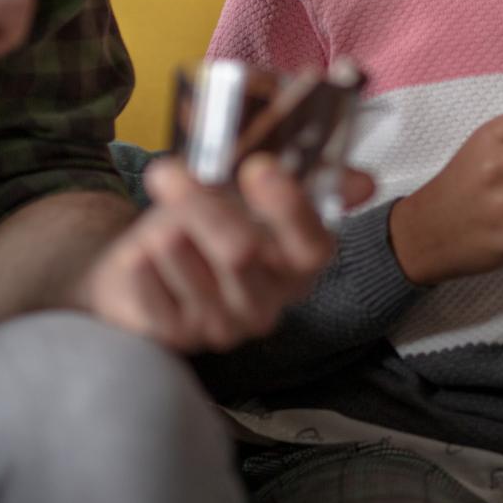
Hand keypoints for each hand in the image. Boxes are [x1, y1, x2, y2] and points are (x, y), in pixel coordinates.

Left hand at [80, 154, 341, 351]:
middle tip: (169, 171)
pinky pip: (150, 287)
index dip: (289, 207)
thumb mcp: (253, 194)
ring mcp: (222, 325)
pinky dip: (140, 260)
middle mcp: (268, 301)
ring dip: (164, 229)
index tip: (257, 166)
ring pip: (188, 264)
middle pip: (240, 252)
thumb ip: (304, 179)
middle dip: (202, 205)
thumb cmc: (210, 223)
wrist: (153, 266)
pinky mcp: (175, 336)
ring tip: (158, 221)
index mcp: (299, 265)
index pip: (313, 247)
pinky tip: (142, 253)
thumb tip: (362, 184)